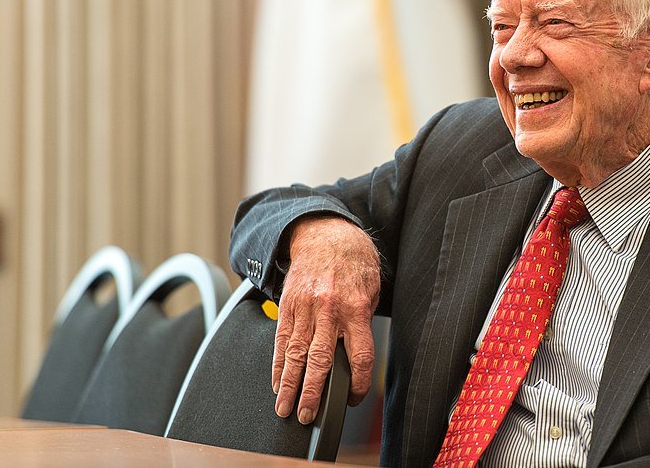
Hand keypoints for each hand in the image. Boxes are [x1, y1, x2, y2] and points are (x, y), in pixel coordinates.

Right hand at [272, 215, 379, 423]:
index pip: (359, 355)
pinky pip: (281, 340)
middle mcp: (328, 310)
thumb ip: (363, 321)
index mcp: (355, 308)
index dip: (357, 383)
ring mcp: (304, 308)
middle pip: (320, 360)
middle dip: (313, 393)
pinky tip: (277, 382)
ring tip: (285, 408)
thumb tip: (355, 357)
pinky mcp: (287, 306)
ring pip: (295, 354)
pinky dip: (278, 364)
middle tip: (307, 416)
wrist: (325, 233)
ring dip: (289, 385)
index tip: (352, 398)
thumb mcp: (371, 289)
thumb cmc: (353, 262)